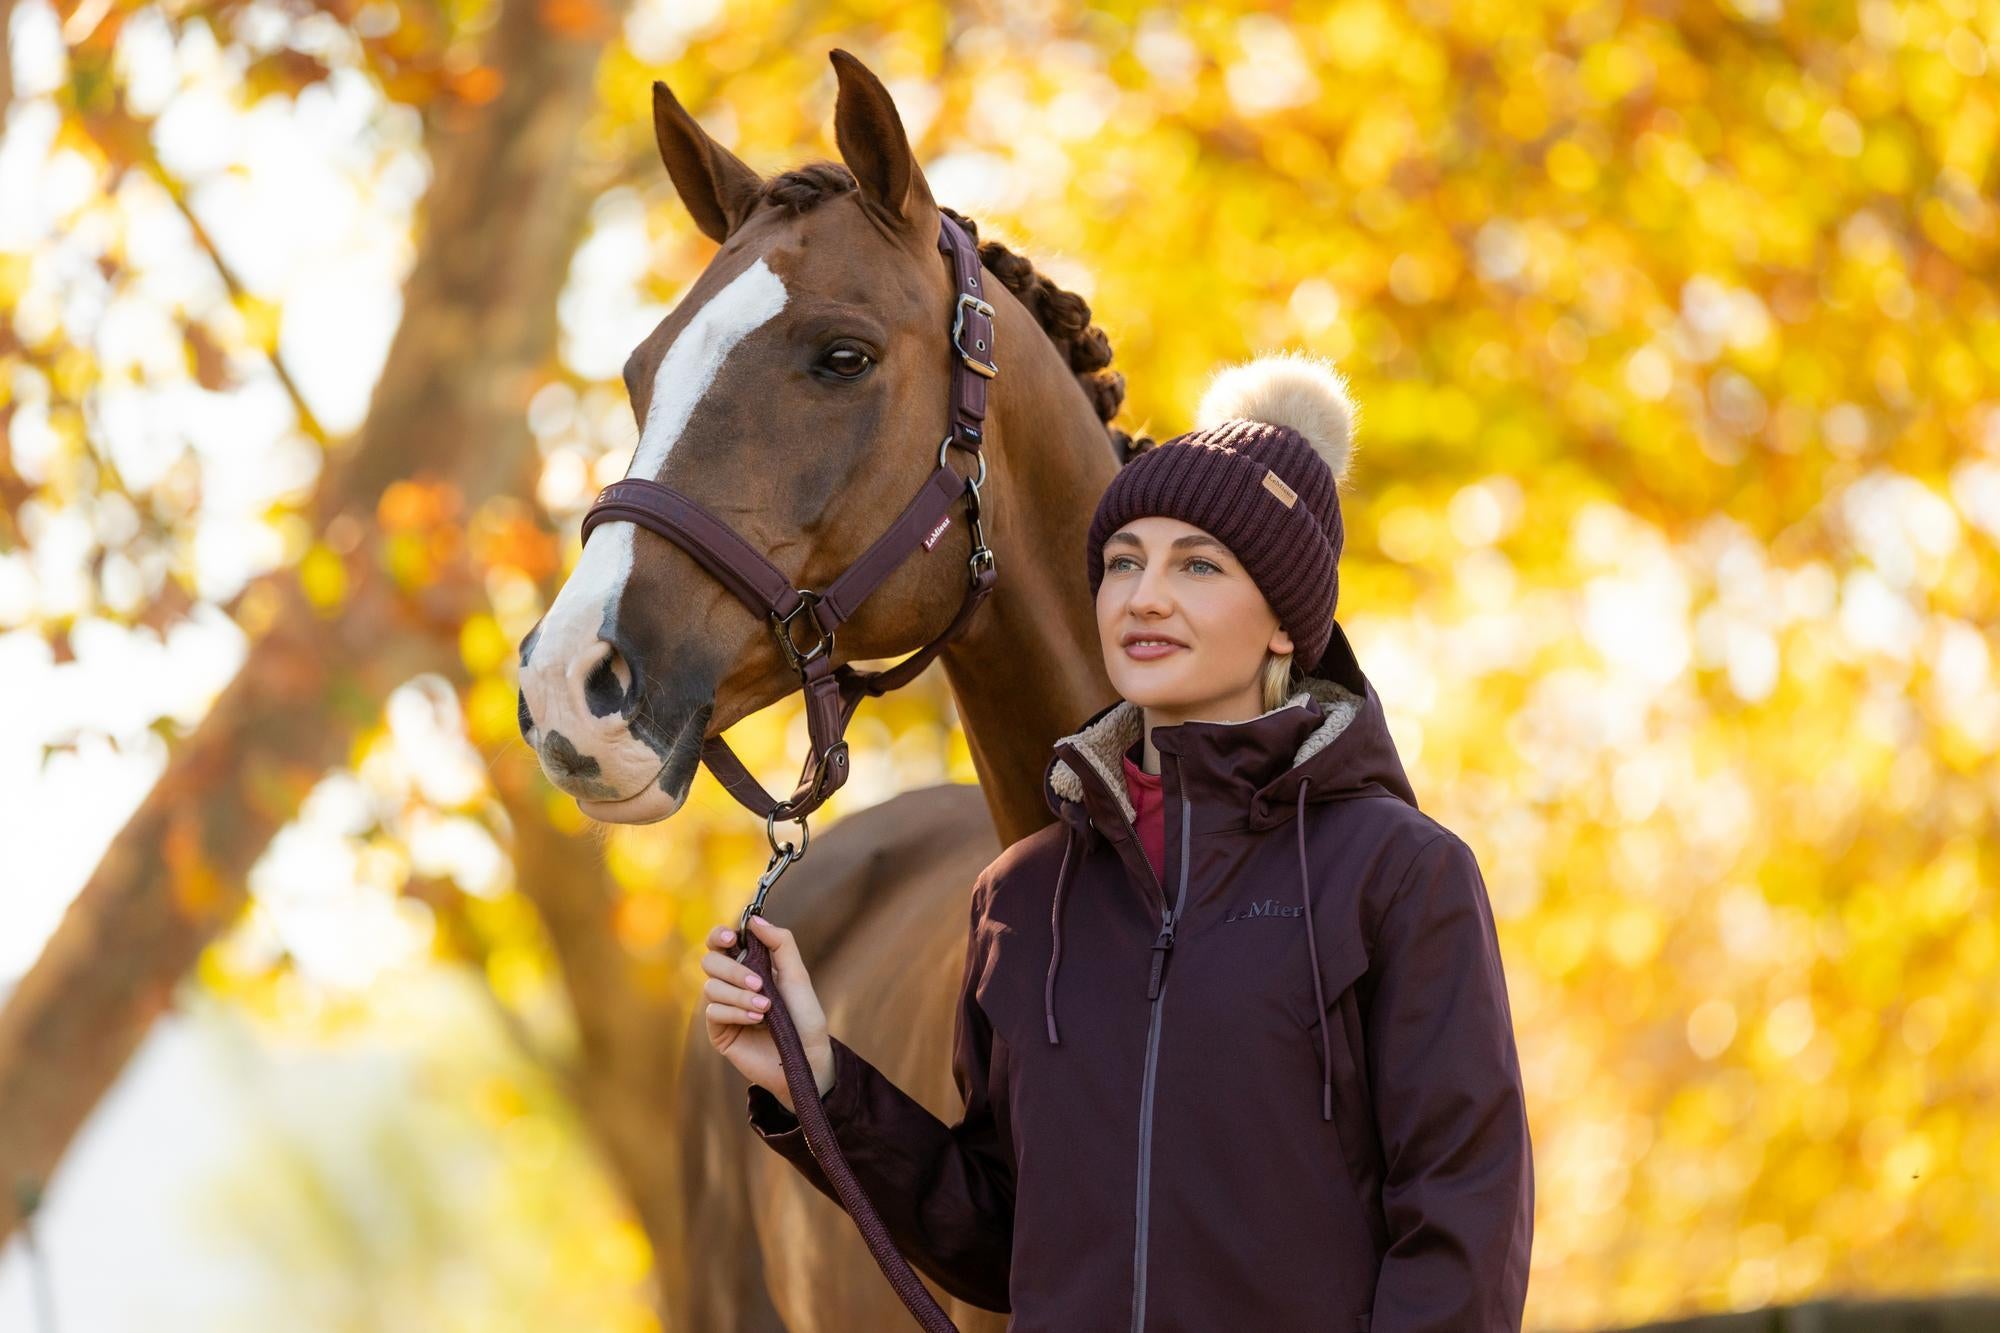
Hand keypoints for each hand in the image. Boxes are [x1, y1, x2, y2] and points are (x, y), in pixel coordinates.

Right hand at [702, 915, 834, 1111]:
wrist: (807, 1059)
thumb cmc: (804, 1018)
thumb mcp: (797, 976)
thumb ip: (780, 943)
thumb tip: (754, 919)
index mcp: (749, 965)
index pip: (721, 942)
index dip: (719, 935)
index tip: (731, 938)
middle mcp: (732, 983)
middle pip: (710, 961)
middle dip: (734, 970)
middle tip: (760, 982)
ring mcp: (724, 1007)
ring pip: (710, 987)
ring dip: (739, 995)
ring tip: (765, 1008)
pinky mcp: (719, 1031)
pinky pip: (713, 1011)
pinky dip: (735, 1011)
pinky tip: (756, 1019)